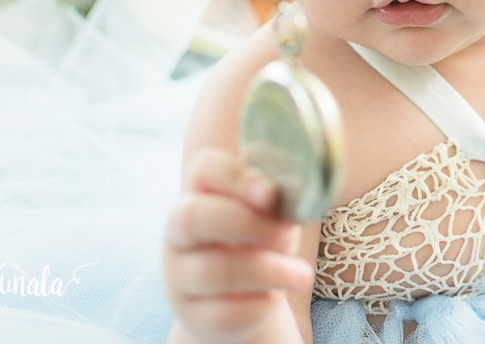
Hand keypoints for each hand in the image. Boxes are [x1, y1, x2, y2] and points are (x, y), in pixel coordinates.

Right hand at [163, 147, 314, 343]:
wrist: (242, 298)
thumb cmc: (258, 243)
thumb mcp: (266, 216)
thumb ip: (276, 200)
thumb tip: (305, 193)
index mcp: (199, 194)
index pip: (205, 168)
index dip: (236, 176)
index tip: (271, 193)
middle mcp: (179, 233)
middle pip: (194, 216)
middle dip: (250, 224)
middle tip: (289, 236)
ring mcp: (180, 276)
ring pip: (216, 270)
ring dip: (268, 271)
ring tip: (302, 274)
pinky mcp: (194, 315)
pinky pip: (226, 312)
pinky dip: (259, 305)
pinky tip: (275, 299)